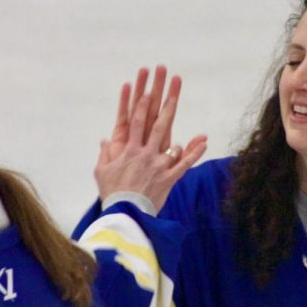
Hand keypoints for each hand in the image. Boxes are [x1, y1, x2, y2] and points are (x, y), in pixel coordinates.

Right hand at [96, 81, 206, 211]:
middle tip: (172, 94)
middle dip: (165, 109)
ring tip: (184, 112)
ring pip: (172, 143)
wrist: (124, 214)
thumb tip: (104, 140)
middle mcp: (146, 155)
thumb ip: (105, 154)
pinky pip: (184, 165)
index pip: (136, 123)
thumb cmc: (112, 193)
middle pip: (158, 127)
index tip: (146, 92)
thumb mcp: (102, 172)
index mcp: (130, 151)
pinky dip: (195, 153)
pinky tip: (204, 142)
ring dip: (179, 126)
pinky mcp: (168, 179)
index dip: (141, 106)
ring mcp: (159, 166)